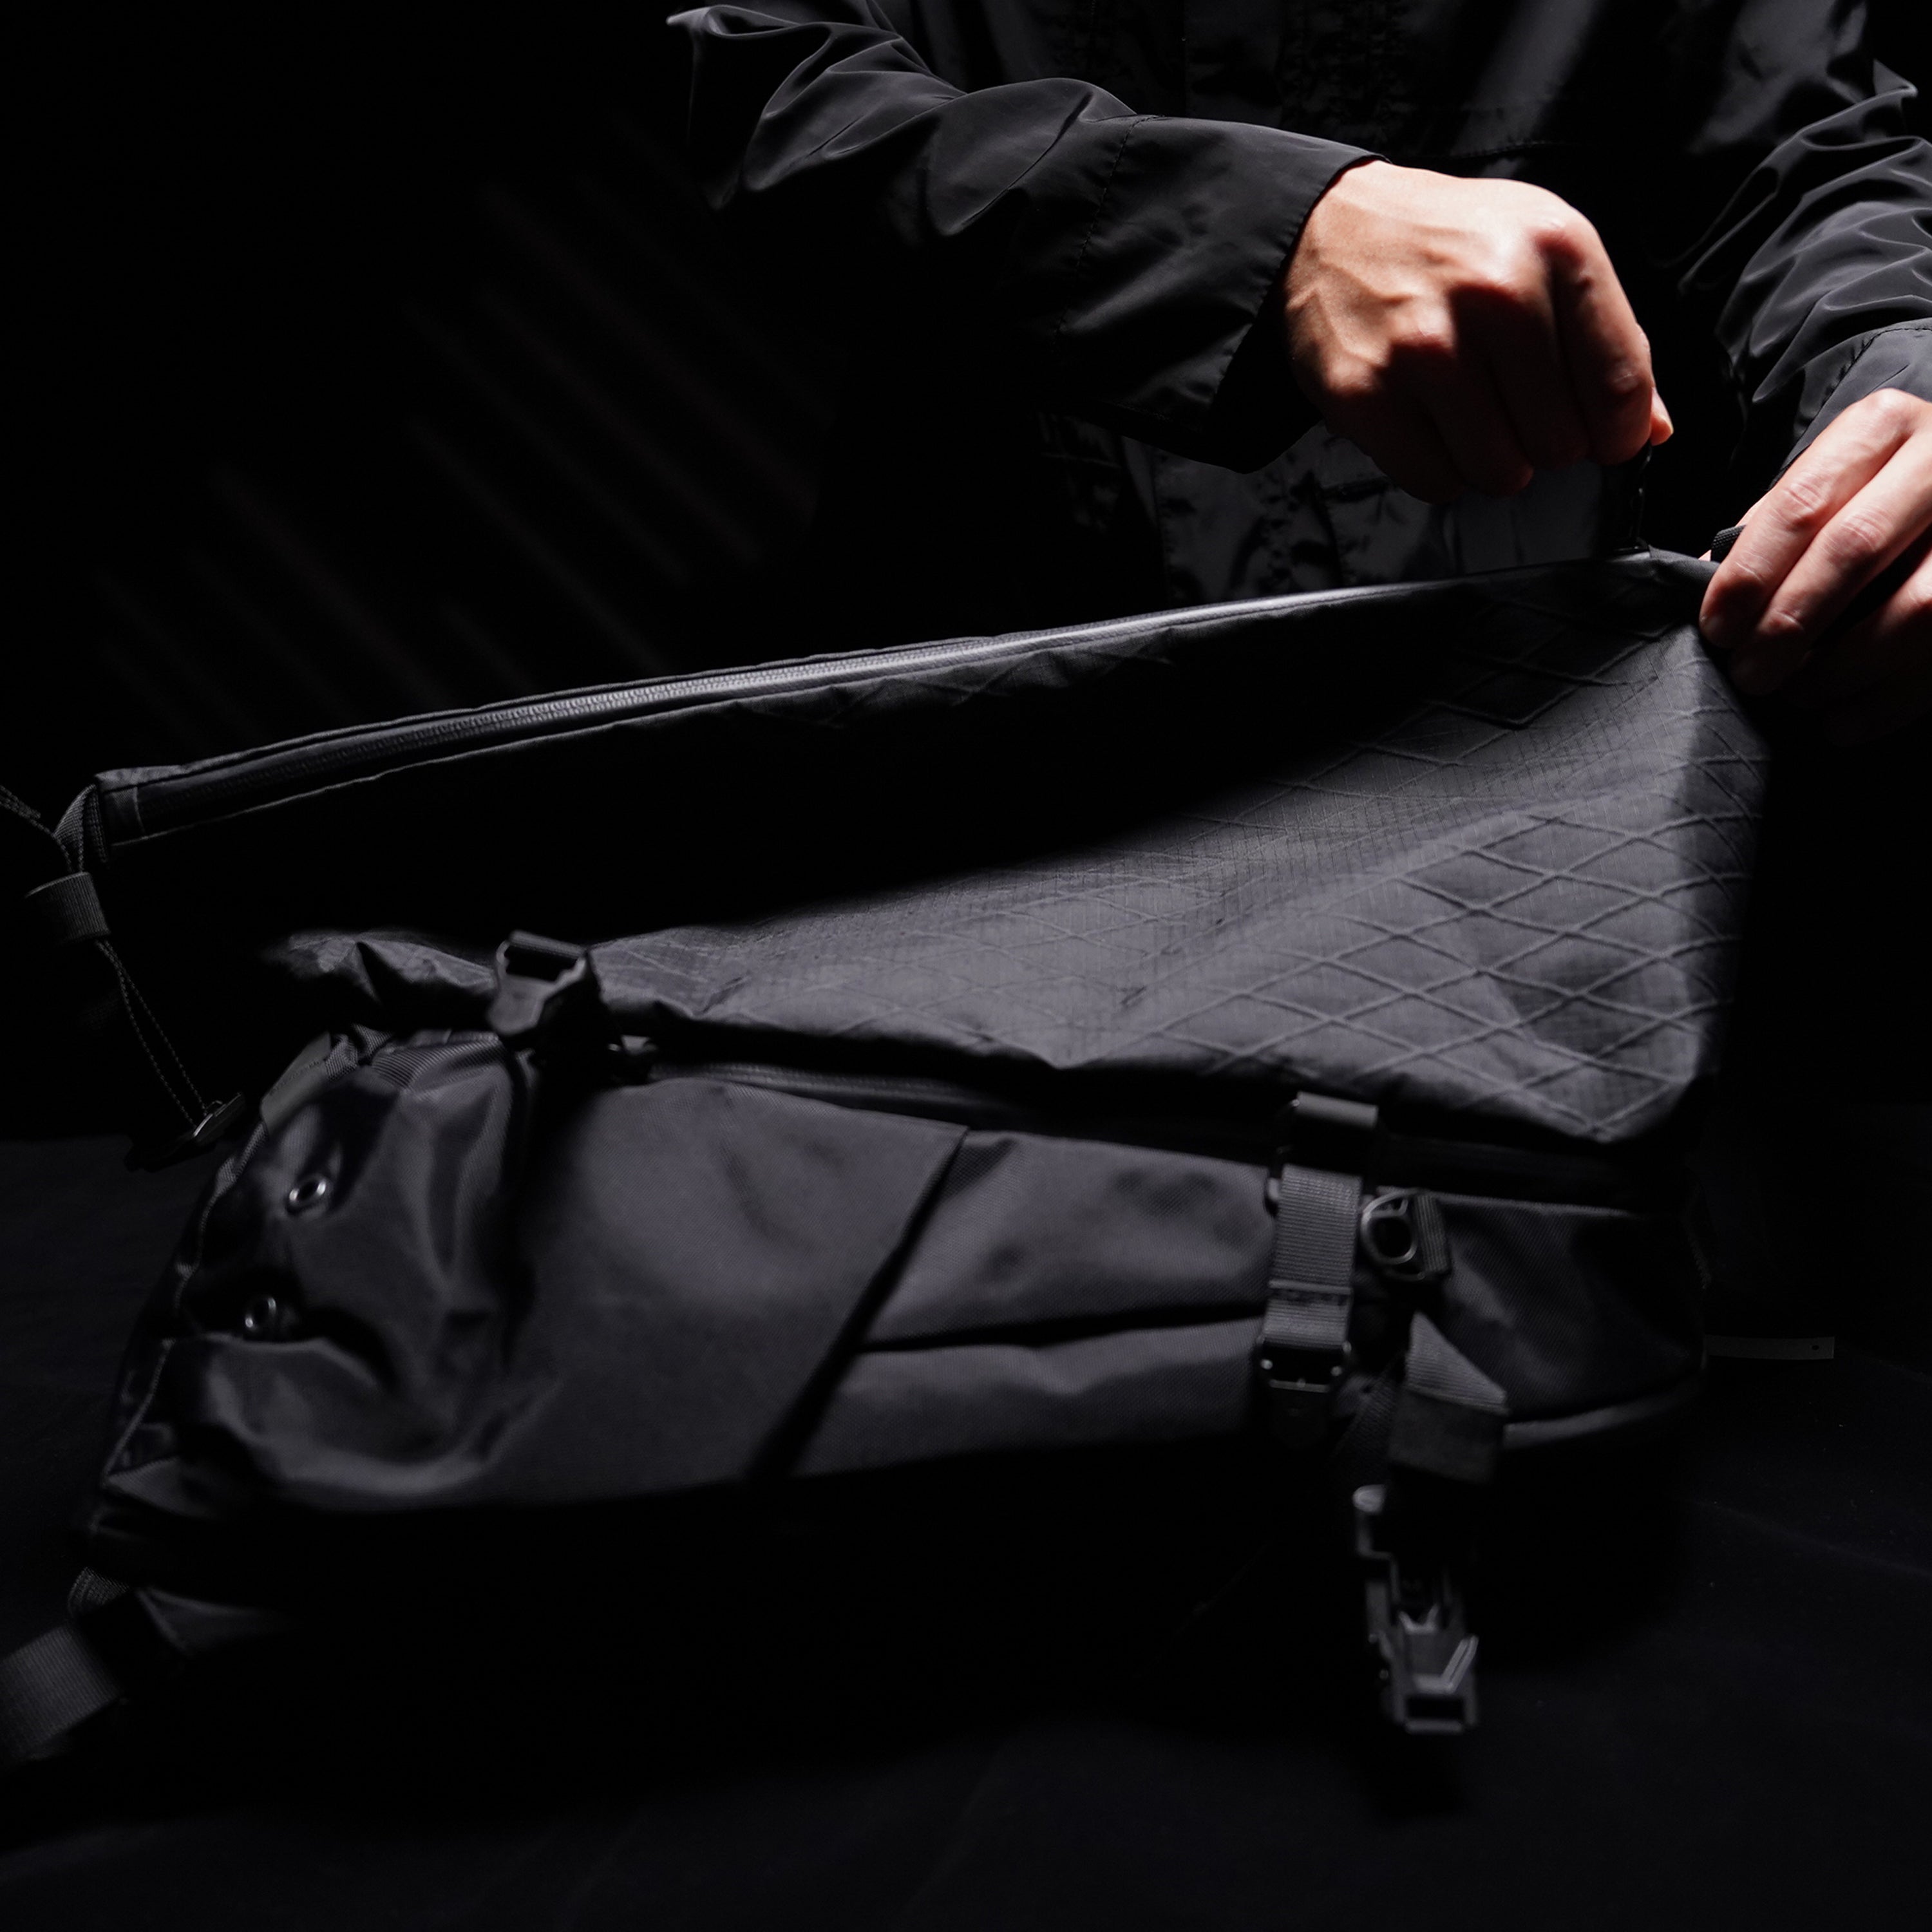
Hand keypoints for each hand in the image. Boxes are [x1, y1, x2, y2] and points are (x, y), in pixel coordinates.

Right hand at [1283, 160, 1671, 502]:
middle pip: (1560, 442)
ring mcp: (1425, 347)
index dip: (1617, 433)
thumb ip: (1607, 336)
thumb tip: (1648, 430)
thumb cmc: (1451, 244)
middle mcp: (1495, 294)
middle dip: (1546, 442)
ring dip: (1493, 462)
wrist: (1331, 228)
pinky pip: (1435, 482)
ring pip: (1500, 472)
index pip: (1619, 385)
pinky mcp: (1366, 393)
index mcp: (1557, 249)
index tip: (1604, 439)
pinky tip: (1429, 426)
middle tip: (1516, 411)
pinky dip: (1439, 470)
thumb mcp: (1545, 253)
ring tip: (1472, 418)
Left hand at [1700, 389, 1931, 744]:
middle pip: (1855, 547)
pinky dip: (1888, 700)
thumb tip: (1698, 585)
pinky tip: (1843, 722)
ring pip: (1917, 605)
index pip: (1801, 503)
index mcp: (1880, 428)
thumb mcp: (1825, 489)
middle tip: (1750, 674)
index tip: (1718, 630)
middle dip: (1790, 623)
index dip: (1751, 575)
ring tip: (1798, 696)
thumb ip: (1767, 530)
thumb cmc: (1870, 501)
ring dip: (1844, 668)